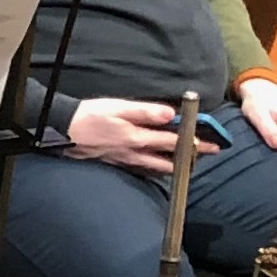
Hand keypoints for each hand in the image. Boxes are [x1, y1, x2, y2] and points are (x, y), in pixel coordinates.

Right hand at [64, 97, 197, 175]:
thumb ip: (145, 111)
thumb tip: (169, 114)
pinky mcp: (118, 162)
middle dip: (189, 160)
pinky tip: (158, 166)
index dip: (195, 144)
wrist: (63, 130)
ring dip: (174, 166)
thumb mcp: (118, 107)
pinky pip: (143, 169)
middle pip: (169, 161)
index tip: (213, 146)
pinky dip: (156, 168)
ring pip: (157, 168)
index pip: (174, 142)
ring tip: (188, 163)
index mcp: (138, 138)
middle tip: (206, 156)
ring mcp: (127, 161)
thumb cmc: (90, 116)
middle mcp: (135, 154)